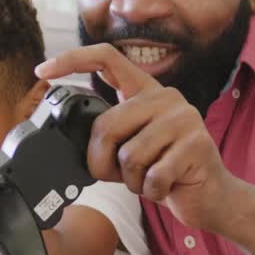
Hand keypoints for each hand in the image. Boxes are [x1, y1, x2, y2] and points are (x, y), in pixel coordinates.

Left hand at [35, 44, 239, 230]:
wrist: (212, 197)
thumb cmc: (166, 172)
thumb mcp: (133, 146)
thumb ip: (110, 134)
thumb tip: (72, 134)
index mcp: (147, 91)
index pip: (107, 58)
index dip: (72, 60)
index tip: (42, 71)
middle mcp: (167, 97)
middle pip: (107, 125)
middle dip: (101, 161)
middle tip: (116, 176)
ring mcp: (185, 119)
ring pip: (129, 155)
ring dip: (133, 181)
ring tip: (150, 180)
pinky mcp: (196, 146)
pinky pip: (152, 176)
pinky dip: (152, 192)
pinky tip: (167, 188)